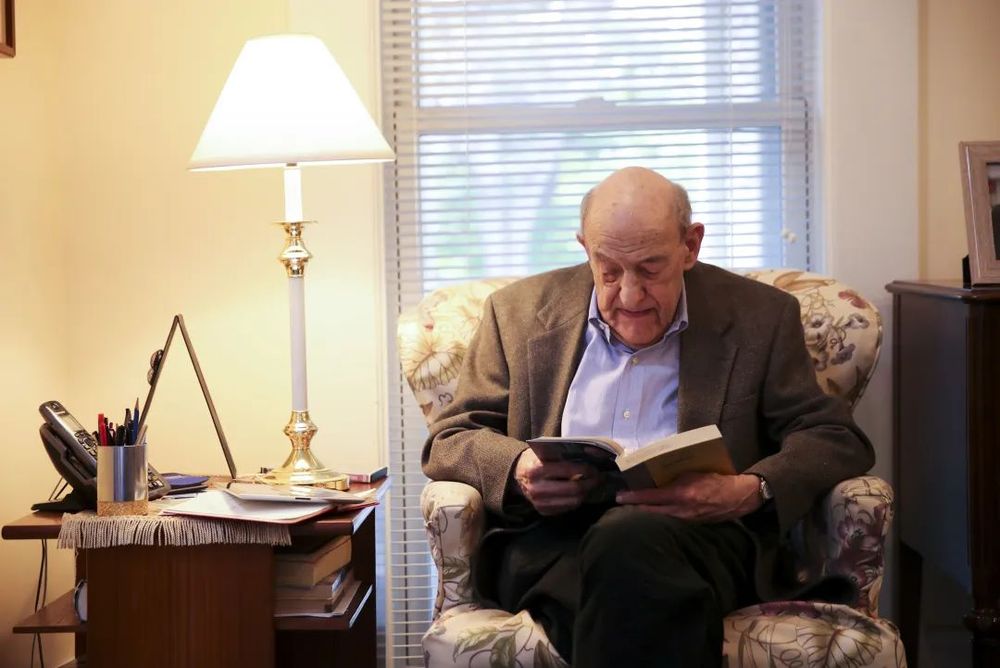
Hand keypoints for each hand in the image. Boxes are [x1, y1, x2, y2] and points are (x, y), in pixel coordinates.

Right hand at [513, 448, 603, 515]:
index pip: (569, 470)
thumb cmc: (535, 460)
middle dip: (591, 483)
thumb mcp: (544, 452)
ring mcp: (540, 502)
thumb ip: (562, 454)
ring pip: (573, 501)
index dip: (586, 470)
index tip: (595, 468)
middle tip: (599, 478)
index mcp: (537, 469)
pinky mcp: (543, 511)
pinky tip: (579, 492)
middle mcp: (538, 488)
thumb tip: (590, 456)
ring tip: (591, 485)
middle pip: (574, 489)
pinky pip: (567, 508)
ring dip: (586, 493)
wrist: (517, 476)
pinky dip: (576, 500)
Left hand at [615, 472, 761, 522]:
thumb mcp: (694, 473)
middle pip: (650, 511)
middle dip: (634, 507)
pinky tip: (654, 513)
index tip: (619, 496)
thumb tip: (657, 479)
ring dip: (646, 513)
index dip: (633, 497)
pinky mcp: (691, 525)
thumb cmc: (716, 480)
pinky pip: (671, 521)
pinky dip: (660, 517)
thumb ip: (675, 477)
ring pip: (659, 518)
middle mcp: (681, 510)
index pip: (650, 496)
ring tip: (634, 508)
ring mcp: (686, 520)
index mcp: (681, 493)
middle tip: (621, 503)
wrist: (737, 498)